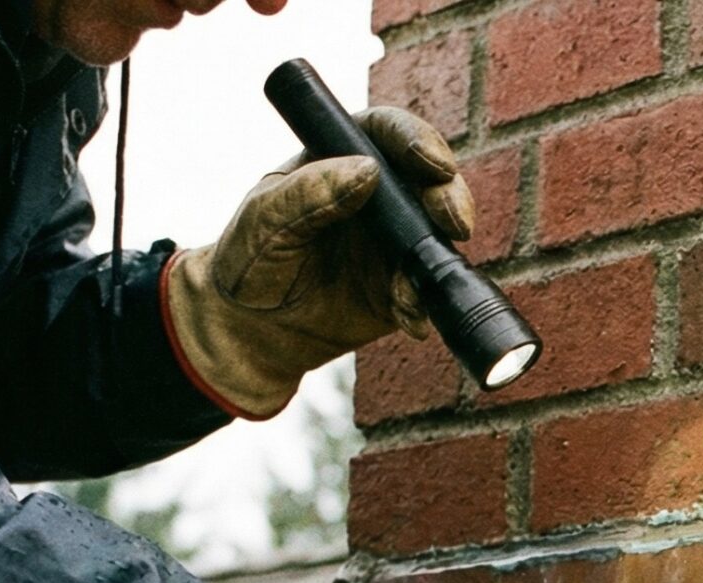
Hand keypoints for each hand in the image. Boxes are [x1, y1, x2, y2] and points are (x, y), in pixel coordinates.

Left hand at [165, 107, 474, 418]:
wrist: (250, 328)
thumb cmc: (249, 259)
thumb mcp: (264, 220)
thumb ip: (307, 193)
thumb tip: (367, 171)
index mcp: (341, 159)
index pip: (387, 134)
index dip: (417, 141)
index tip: (431, 164)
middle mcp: (377, 195)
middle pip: (430, 179)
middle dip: (449, 197)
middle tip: (453, 222)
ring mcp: (394, 242)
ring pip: (438, 234)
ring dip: (440, 256)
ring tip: (413, 287)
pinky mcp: (401, 287)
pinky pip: (426, 290)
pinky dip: (423, 302)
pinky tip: (407, 316)